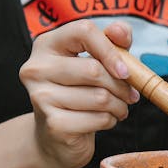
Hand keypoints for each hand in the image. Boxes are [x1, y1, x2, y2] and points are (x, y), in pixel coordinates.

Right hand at [19, 20, 138, 167]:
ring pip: (100, 97)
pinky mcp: (53, 124)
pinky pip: (98, 118)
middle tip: (130, 94)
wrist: (54, 135)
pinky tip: (105, 120)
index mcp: (46, 44)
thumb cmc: (78, 90)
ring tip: (119, 108)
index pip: (83, 31)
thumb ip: (112, 40)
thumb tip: (120, 31)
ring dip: (119, 105)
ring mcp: (41, 97)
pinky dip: (110, 120)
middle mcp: (36, 68)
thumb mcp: (96, 59)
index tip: (125, 70)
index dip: (110, 49)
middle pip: (94, 69)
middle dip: (121, 85)